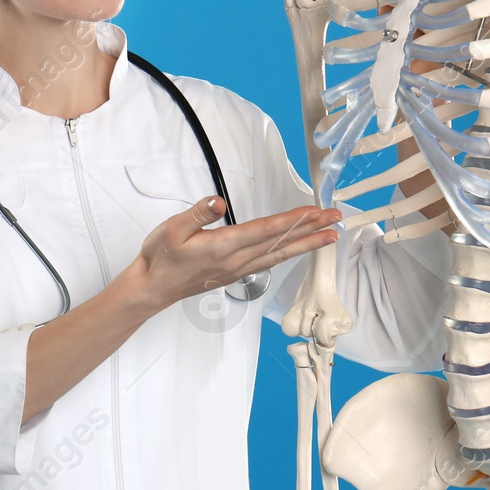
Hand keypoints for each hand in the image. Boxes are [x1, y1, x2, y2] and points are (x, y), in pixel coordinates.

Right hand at [130, 196, 340, 314]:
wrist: (152, 287)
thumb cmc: (160, 257)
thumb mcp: (171, 229)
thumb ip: (196, 214)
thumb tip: (217, 202)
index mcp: (222, 247)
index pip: (265, 231)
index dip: (292, 220)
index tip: (314, 212)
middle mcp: (236, 261)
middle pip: (280, 244)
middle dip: (311, 231)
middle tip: (336, 221)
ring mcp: (238, 270)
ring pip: (279, 255)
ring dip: (307, 244)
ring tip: (329, 236)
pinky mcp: (235, 273)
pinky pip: (270, 262)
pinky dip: (289, 253)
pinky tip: (298, 249)